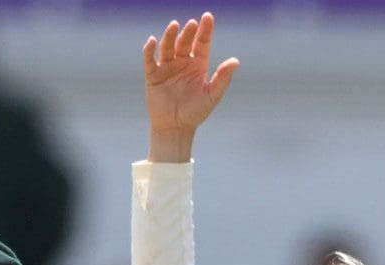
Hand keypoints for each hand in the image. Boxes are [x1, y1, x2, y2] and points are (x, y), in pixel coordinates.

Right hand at [143, 12, 238, 161]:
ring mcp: (167, 67)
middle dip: (188, 32)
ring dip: (170, 36)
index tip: (207, 17)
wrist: (176, 128)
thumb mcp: (212, 95)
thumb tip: (235, 61)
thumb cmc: (196, 112)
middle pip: (185, 42)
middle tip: (192, 24)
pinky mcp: (153, 76)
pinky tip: (152, 41)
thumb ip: (223, 78)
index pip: (202, 43)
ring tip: (174, 25)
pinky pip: (150, 60)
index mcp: (198, 65)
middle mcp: (183, 62)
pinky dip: (149, 50)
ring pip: (168, 47)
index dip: (205, 30)